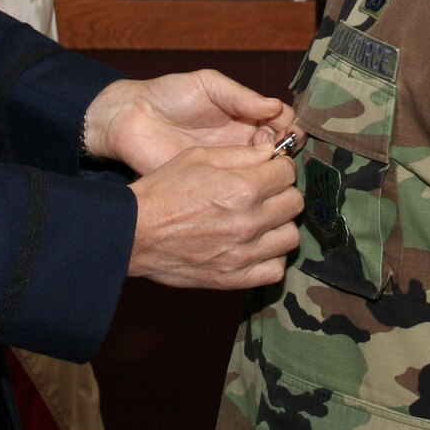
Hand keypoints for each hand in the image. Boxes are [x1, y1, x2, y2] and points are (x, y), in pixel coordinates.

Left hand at [84, 69, 299, 175]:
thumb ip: (241, 96)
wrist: (131, 118)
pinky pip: (236, 190)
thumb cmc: (169, 94)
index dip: (291, 127)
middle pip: (278, 150)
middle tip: (279, 150)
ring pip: (262, 173)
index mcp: (245, 115)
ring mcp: (227, 165)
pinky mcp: (211, 183)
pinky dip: (249, 190)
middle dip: (285, 150)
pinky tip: (251, 185)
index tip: (292, 132)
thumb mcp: (208, 85)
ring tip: (266, 165)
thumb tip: (275, 105)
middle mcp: (241, 141)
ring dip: (270, 171)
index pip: (281, 122)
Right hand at [127, 145, 302, 289]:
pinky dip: (270, 258)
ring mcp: (244, 253)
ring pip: (291, 236)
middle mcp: (249, 221)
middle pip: (295, 202)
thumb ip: (240, 154)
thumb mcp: (198, 157)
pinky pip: (275, 269)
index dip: (278, 167)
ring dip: (279, 225)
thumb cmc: (163, 190)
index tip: (268, 170)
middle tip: (264, 194)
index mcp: (242, 187)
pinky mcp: (235, 278)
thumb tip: (272, 152)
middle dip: (281, 193)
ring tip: (260, 220)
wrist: (134, 233)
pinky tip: (255, 246)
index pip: (288, 172)